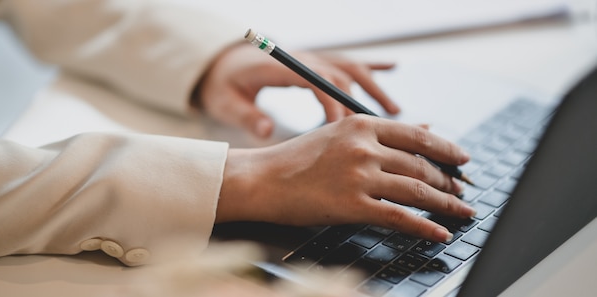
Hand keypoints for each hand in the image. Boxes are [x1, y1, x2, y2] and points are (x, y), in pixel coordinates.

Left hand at [194, 43, 399, 137]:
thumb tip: (266, 129)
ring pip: (351, 68)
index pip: (317, 83)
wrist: (221, 61)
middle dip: (361, 105)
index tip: (346, 130)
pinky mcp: (315, 61)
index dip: (334, 105)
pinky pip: (347, 61)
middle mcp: (303, 59)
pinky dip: (371, 64)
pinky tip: (393, 67)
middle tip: (380, 133)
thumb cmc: (223, 84)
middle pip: (341, 77)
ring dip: (374, 87)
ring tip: (396, 111)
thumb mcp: (225, 102)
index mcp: (282, 68)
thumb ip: (245, 116)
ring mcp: (311, 58)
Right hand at [217, 115, 475, 242]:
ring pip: (417, 190)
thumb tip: (423, 128)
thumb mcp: (338, 135)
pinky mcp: (352, 206)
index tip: (463, 159)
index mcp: (362, 125)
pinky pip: (399, 217)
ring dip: (445, 203)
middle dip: (447, 180)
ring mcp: (359, 177)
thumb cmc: (296, 158)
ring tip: (461, 210)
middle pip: (420, 165)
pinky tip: (439, 233)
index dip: (446, 149)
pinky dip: (425, 227)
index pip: (417, 136)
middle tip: (461, 190)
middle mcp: (364, 148)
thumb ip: (380, 134)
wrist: (262, 179)